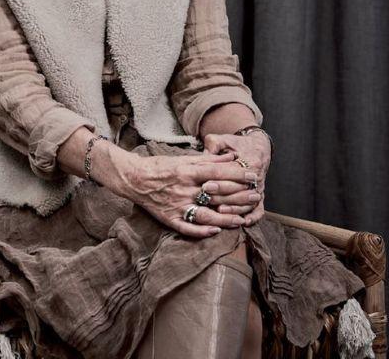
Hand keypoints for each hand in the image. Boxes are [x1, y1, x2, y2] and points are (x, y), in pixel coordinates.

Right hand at [117, 151, 259, 237]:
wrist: (134, 178)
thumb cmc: (160, 166)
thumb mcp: (183, 159)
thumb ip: (207, 160)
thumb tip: (230, 157)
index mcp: (188, 172)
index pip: (218, 174)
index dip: (237, 175)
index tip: (253, 177)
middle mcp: (184, 189)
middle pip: (216, 195)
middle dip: (238, 197)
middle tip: (255, 197)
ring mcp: (177, 206)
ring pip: (205, 215)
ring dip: (225, 219)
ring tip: (241, 220)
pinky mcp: (170, 218)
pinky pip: (188, 228)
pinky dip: (202, 231)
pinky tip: (215, 232)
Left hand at [201, 131, 271, 225]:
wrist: (256, 147)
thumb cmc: (236, 144)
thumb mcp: (224, 140)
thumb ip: (213, 145)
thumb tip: (202, 156)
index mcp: (250, 162)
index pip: (234, 175)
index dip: (220, 180)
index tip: (205, 184)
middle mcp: (258, 177)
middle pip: (240, 190)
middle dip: (223, 195)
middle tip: (208, 197)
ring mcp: (259, 188)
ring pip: (248, 202)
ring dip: (234, 208)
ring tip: (220, 211)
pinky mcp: (260, 196)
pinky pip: (259, 210)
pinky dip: (254, 217)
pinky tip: (244, 222)